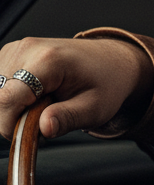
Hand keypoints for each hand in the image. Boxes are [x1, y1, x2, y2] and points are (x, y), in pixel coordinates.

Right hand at [0, 36, 153, 140]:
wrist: (111, 61)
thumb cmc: (105, 83)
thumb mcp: (95, 108)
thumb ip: (68, 118)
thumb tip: (44, 128)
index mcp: (48, 60)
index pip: (8, 99)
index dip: (10, 124)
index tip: (29, 135)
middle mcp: (27, 49)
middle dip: (13, 116)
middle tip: (45, 118)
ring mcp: (16, 49)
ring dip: (13, 106)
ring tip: (43, 105)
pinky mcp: (10, 54)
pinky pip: (0, 85)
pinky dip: (12, 97)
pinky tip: (34, 96)